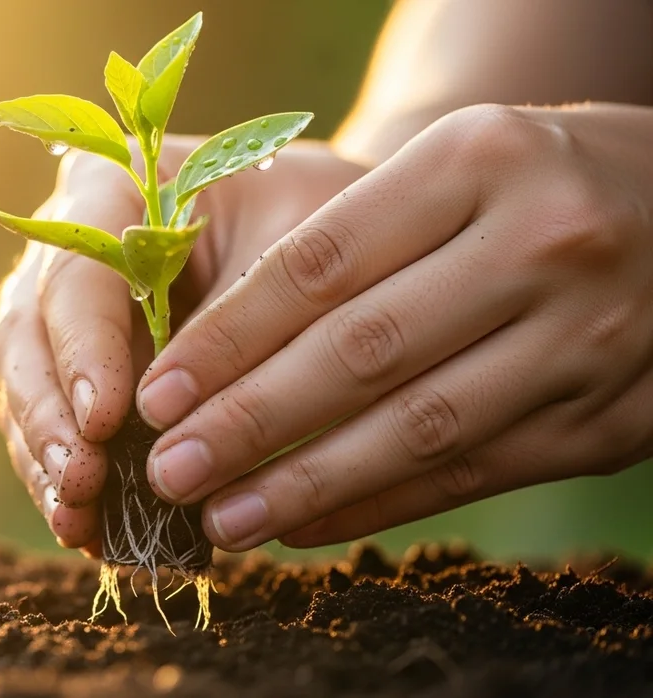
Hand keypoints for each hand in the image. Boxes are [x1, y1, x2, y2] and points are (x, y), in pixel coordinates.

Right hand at [0, 137, 369, 554]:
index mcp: (113, 190)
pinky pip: (59, 422)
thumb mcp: (301, 256)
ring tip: (79, 524)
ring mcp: (70, 311)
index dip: (83, 351)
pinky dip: (71, 477)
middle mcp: (70, 245)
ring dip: (47, 458)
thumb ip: (238, 334)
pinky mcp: (85, 368)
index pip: (76, 274)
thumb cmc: (328, 225)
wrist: (343, 237)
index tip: (106, 422)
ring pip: (29, 385)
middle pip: (28, 334)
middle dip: (49, 417)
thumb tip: (177, 438)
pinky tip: (92, 530)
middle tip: (81, 484)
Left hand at [137, 103, 652, 550]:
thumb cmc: (521, 183)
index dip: (228, 339)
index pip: (320, 265)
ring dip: (304, 484)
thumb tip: (203, 356)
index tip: (157, 395)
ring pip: (416, 429)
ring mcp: (586, 339)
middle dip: (249, 423)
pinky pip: (469, 474)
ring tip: (219, 517)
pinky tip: (301, 523)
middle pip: (361, 352)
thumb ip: (342, 246)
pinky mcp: (607, 421)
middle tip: (167, 470)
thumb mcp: (442, 168)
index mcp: (478, 162)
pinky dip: (375, 504)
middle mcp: (542, 246)